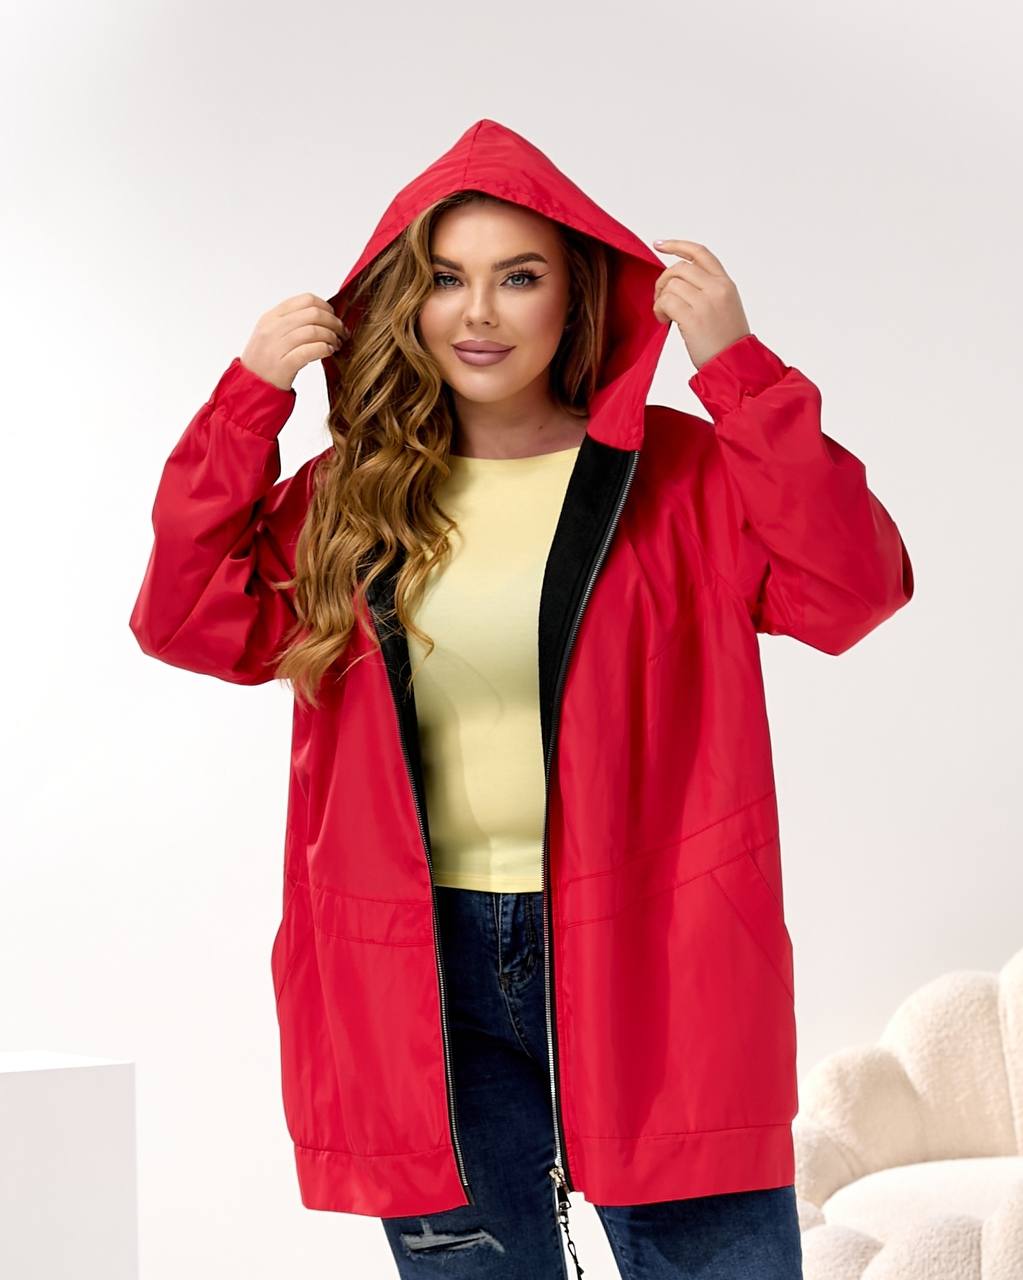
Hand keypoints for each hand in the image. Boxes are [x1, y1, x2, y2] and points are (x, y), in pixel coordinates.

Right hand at [240, 292, 348, 391]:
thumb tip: (321, 314)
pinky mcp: (283, 365)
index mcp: (271, 317)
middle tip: (342, 332)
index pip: (306, 299)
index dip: (326, 306)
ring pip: (314, 331)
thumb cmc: (264, 361)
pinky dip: (324, 349)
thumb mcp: (271, 334)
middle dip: (334, 322)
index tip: (334, 317)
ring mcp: (276, 346)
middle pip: (313, 313)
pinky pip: (310, 351)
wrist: (251, 386)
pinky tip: (329, 352)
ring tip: (336, 345)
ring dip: (332, 337)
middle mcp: (272, 328)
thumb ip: (291, 321)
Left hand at [651, 239, 750, 371]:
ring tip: (664, 314)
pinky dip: (658, 309)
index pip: (700, 253)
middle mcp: (717, 289)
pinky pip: (666, 301)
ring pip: (670, 285)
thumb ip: (706, 290)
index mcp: (726, 284)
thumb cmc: (726, 341)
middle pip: (679, 268)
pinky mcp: (693, 318)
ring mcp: (706, 303)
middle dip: (663, 281)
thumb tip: (675, 282)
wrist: (735, 364)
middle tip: (661, 299)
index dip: (677, 245)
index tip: (659, 244)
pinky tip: (663, 320)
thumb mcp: (725, 307)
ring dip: (660, 299)